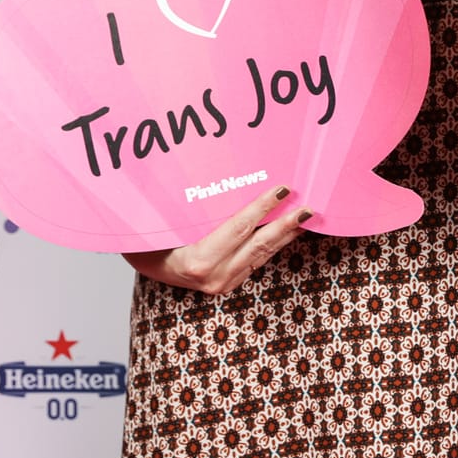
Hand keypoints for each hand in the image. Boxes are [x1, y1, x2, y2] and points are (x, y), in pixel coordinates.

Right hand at [122, 184, 308, 293]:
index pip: (239, 227)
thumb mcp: (170, 221)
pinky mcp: (230, 284)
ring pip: (263, 254)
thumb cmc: (156, 239)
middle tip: (309, 206)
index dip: (263, 207)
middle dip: (287, 223)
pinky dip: (275, 244)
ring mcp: (224, 283)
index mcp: (198, 260)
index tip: (284, 189)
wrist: (148, 266)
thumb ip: (195, 206)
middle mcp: (215, 276)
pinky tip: (288, 230)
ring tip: (306, 216)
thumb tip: (217, 173)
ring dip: (286, 234)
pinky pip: (258, 260)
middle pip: (259, 243)